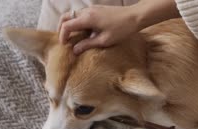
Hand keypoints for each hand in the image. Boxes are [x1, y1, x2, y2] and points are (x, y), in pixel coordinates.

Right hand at [58, 0, 178, 54]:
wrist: (135, 17)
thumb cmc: (121, 30)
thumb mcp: (104, 40)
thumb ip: (88, 44)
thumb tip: (75, 50)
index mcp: (87, 19)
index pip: (67, 25)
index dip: (63, 35)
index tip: (64, 45)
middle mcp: (87, 11)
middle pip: (66, 17)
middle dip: (62, 28)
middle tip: (65, 40)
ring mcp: (91, 9)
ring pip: (73, 14)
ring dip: (70, 24)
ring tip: (73, 37)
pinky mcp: (97, 9)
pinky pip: (82, 14)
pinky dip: (78, 22)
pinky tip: (84, 32)